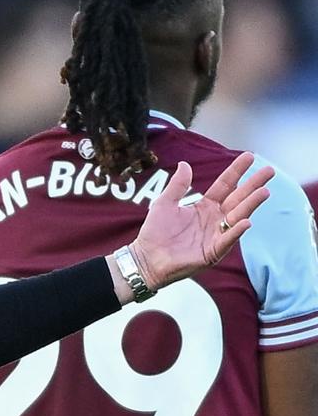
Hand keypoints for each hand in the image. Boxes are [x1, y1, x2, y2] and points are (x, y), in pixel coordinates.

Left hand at [128, 152, 273, 290]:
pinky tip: (246, 221)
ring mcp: (216, 235)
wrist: (146, 258)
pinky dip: (236, 231)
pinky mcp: (212, 251)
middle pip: (238, 198)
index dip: (236, 171)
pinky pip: (227, 240)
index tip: (249, 156)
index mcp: (205, 206)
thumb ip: (177, 185)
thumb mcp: (165, 203)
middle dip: (253, 185)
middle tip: (269, 170)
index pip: (225, 185)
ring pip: (237, 217)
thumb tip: (185, 164)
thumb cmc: (155, 232)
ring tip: (264, 192)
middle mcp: (215, 219)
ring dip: (250, 205)